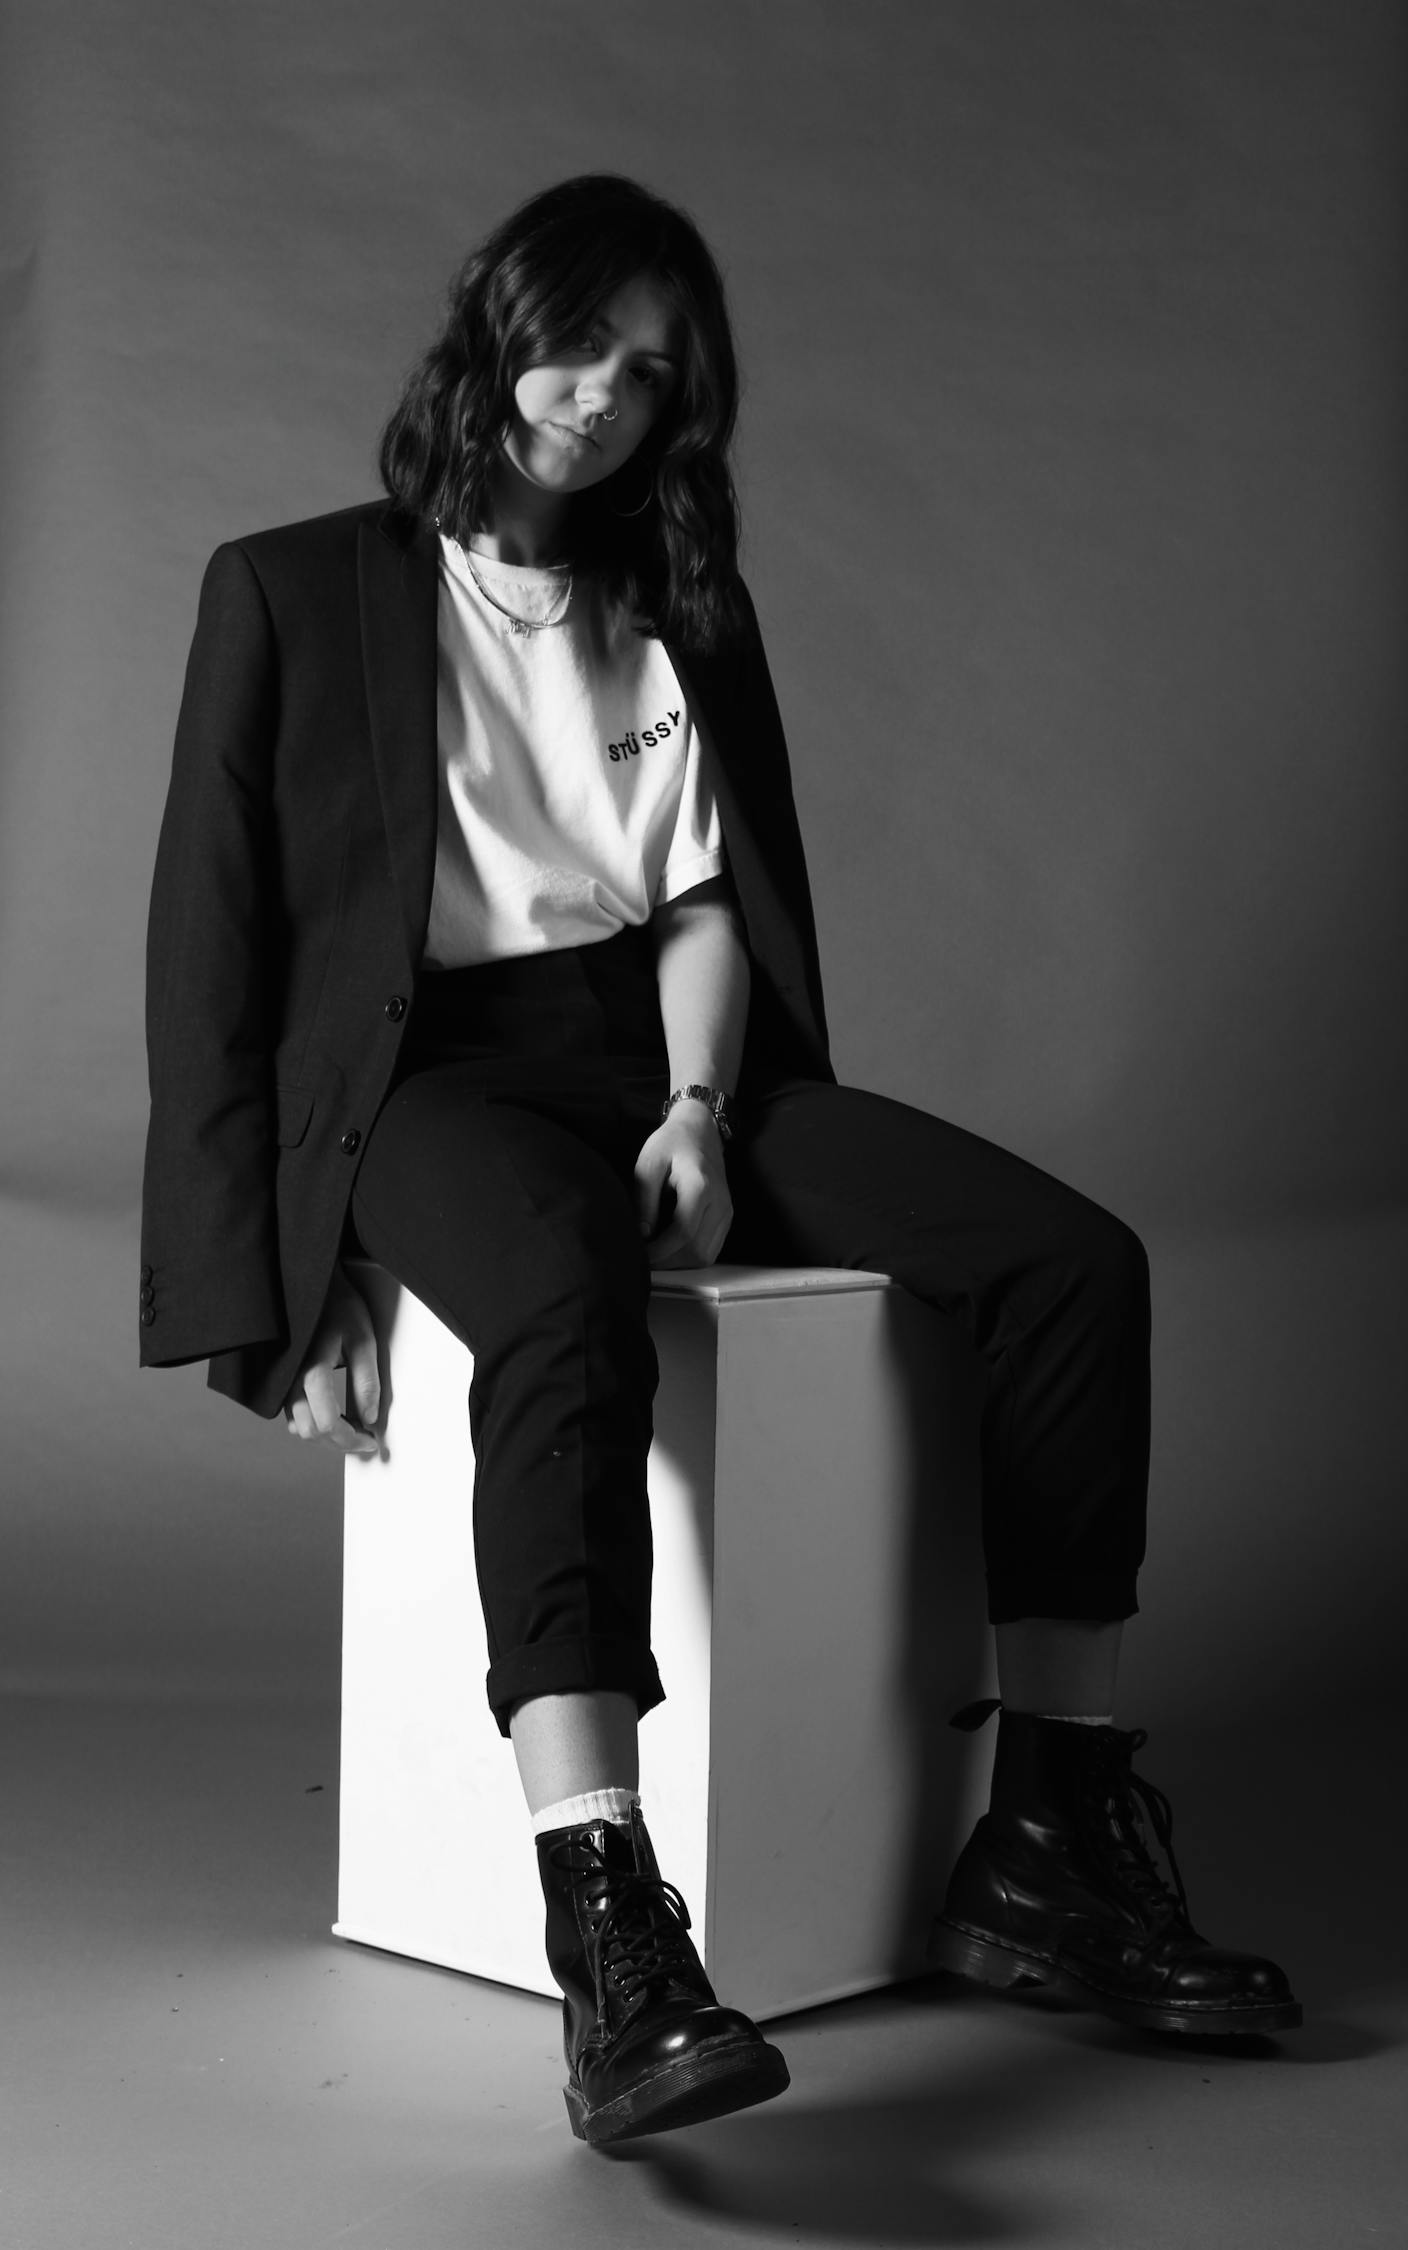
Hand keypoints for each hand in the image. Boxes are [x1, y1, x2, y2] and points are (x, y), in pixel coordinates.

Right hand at [282, 1263, 381, 1454]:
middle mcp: (290, 1381)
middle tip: (366, 1439)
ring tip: (355, 1428)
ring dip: (326, 1436)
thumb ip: (366, 1382)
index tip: (372, 1441)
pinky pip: (294, 1415)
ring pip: (300, 1428)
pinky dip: (315, 1424)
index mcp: (311, 1371)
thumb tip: (369, 1419)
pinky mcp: (284, 1380)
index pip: (327, 1425)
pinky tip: (337, 1416)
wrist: (313, 1284)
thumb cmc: (340, 1307)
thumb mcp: (363, 1340)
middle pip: (311, 1432)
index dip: (351, 1440)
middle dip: (339, 1443)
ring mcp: (283, 1382)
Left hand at [634, 1104, 732, 1268]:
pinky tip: (671, 1249)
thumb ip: (645, 1199)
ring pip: (706, 1255)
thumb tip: (643, 1234)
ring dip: (679, 1263)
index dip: (660, 1251)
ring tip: (655, 1256)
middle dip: (668, 1262)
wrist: (701, 1129)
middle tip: (643, 1259)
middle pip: (697, 1250)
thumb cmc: (671, 1143)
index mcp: (700, 1185)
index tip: (640, 1255)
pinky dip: (690, 1256)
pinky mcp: (727, 1217)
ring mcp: (727, 1211)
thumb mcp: (649, 1163)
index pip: (684, 1232)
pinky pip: (711, 1249)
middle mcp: (720, 1202)